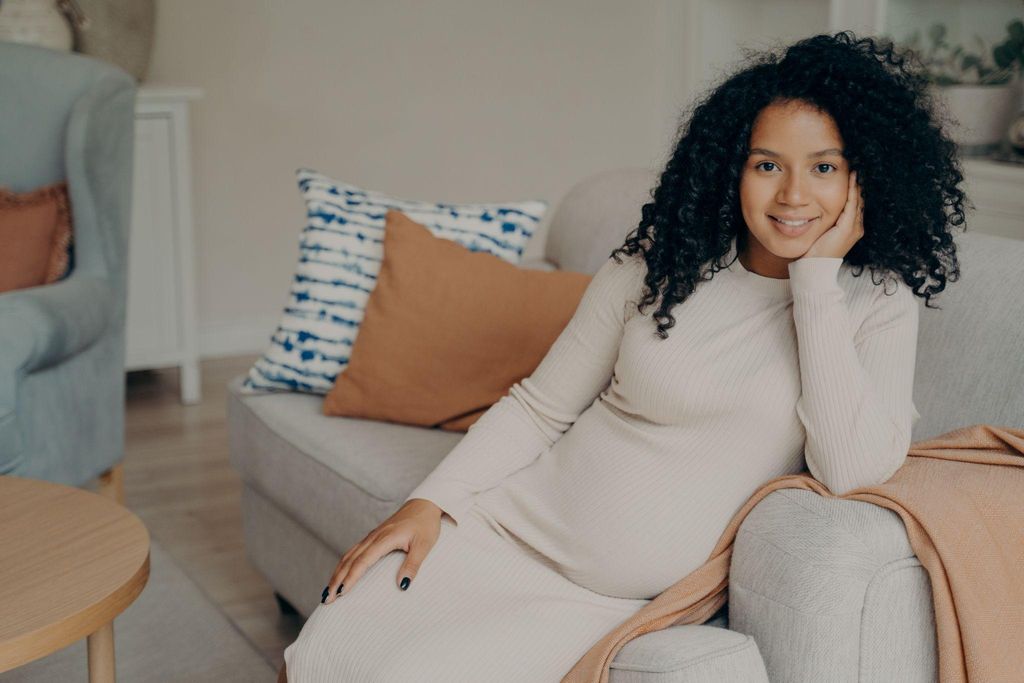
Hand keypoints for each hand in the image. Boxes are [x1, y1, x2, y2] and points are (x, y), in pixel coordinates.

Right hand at [322, 499, 443, 603]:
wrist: (425, 504)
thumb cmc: (426, 524)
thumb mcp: (424, 545)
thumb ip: (413, 564)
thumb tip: (402, 585)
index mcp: (385, 538)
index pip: (362, 561)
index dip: (350, 578)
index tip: (341, 593)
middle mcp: (374, 537)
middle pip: (350, 560)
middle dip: (337, 580)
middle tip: (327, 599)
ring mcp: (372, 536)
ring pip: (349, 555)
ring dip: (337, 573)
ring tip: (328, 591)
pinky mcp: (373, 536)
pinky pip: (354, 551)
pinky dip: (344, 564)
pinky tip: (340, 573)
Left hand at [802, 170, 864, 259]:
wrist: (815, 270)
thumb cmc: (814, 254)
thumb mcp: (821, 233)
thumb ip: (824, 221)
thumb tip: (814, 208)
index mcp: (851, 228)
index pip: (855, 203)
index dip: (854, 188)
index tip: (852, 173)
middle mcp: (857, 227)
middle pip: (859, 199)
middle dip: (858, 184)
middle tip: (856, 165)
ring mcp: (854, 228)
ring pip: (858, 199)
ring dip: (857, 183)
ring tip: (856, 167)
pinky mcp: (848, 228)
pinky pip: (852, 204)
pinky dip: (852, 190)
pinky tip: (853, 177)